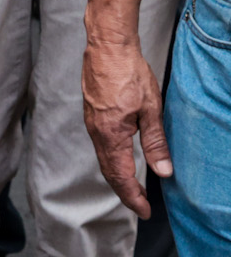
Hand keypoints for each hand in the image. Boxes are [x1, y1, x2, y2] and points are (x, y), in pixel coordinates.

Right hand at [84, 34, 169, 216]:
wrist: (107, 46)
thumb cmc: (128, 73)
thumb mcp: (151, 109)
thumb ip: (155, 142)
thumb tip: (163, 172)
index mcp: (111, 134)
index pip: (121, 176)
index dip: (133, 197)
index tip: (145, 211)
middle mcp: (97, 132)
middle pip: (109, 171)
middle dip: (125, 191)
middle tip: (141, 205)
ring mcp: (92, 122)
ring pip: (103, 158)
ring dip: (118, 176)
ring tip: (133, 187)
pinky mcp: (92, 113)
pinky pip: (100, 145)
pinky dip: (112, 160)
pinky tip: (121, 158)